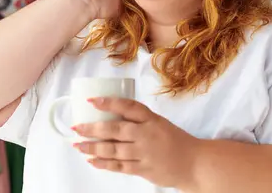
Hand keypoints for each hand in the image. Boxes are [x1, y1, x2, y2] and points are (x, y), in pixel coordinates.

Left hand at [71, 97, 199, 189]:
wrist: (194, 163)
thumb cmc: (174, 140)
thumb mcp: (158, 122)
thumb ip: (137, 120)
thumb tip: (109, 115)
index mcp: (151, 119)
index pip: (128, 107)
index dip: (108, 103)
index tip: (91, 100)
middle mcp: (146, 135)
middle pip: (115, 130)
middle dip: (92, 129)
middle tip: (77, 127)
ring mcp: (144, 154)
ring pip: (113, 150)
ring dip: (93, 148)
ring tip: (77, 145)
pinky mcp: (143, 170)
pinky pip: (119, 166)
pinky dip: (104, 164)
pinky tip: (92, 160)